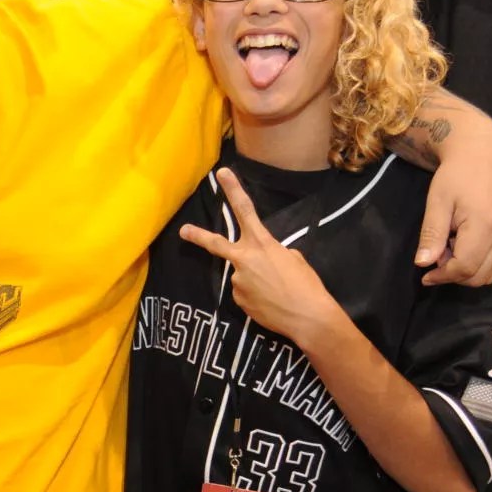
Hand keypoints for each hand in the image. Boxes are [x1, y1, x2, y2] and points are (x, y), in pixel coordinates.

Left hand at [179, 169, 339, 343]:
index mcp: (262, 244)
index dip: (233, 190)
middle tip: (184, 231)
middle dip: (198, 236)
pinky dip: (255, 297)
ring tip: (274, 293)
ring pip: (241, 276)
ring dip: (254, 282)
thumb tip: (263, 262)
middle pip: (216, 243)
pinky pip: (244, 294)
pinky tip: (270, 303)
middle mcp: (244, 259)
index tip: (222, 174)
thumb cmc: (306, 285)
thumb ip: (274, 254)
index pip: (245, 210)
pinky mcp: (238, 300)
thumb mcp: (294, 259)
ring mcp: (238, 281)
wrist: (307, 317)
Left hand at [416, 138, 491, 286]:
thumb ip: (432, 234)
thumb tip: (423, 264)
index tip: (425, 274)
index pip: (465, 268)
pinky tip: (465, 244)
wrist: (484, 151)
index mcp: (486, 225)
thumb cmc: (456, 173)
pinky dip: (481, 263)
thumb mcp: (438, 201)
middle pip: (479, 277)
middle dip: (454, 274)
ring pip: (491, 273)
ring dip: (468, 270)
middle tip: (438, 254)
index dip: (443, 276)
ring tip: (451, 248)